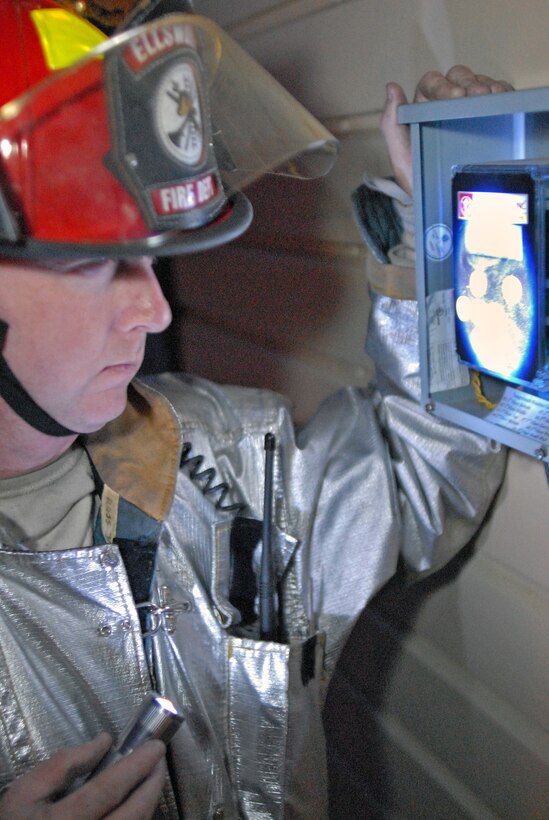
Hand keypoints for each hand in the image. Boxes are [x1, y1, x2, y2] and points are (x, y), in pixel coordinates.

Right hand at [0, 733, 166, 819]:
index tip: (155, 746)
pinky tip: (137, 802)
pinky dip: (137, 817)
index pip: (108, 790)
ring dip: (149, 802)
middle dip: (153, 784)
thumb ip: (64, 764)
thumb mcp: (26, 791)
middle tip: (160, 760)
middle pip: (132, 815)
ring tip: (151, 778)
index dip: (137, 766)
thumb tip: (104, 742)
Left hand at [380, 65, 513, 193]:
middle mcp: (447, 106)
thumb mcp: (403, 159)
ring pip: (478, 83)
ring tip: (491, 95)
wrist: (447, 207)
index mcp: (424, 110)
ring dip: (485, 84)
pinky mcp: (490, 119)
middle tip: (478, 94)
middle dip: (467, 82)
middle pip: (457, 78)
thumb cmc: (422, 185)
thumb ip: (392, 126)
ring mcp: (470, 112)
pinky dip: (502, 91)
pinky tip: (502, 97)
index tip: (454, 95)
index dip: (441, 84)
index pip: (431, 84)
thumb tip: (391, 87)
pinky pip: (498, 97)